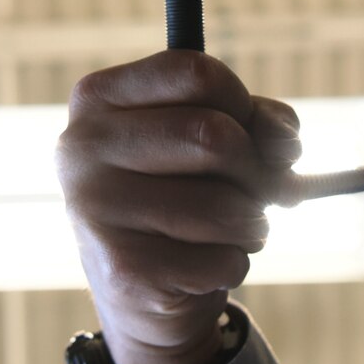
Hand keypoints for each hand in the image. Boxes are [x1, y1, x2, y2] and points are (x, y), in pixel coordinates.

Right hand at [57, 51, 300, 363]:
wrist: (140, 291)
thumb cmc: (184, 193)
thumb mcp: (218, 139)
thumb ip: (257, 122)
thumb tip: (281, 141)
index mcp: (98, 98)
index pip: (196, 72)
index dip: (244, 104)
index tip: (251, 134)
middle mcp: (82, 147)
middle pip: (214, 136)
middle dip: (260, 171)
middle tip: (266, 192)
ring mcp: (95, 209)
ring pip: (224, 206)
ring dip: (252, 223)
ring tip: (234, 230)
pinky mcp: (122, 270)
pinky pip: (220, 260)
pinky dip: (234, 265)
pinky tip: (206, 267)